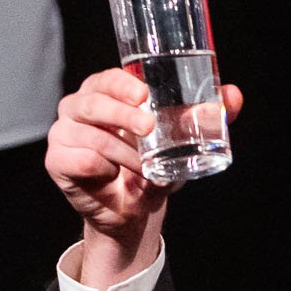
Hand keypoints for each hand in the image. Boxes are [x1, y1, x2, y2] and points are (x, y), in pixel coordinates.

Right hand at [44, 68, 244, 285]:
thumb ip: (205, 118)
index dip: (122, 83)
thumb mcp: (181, 143)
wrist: (133, 211)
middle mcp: (77, 109)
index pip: (106, 79)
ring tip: (143, 167)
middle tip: (148, 127)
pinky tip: (113, 176)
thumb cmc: (152, 167)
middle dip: (122, 114)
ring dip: (122, 153)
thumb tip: (234, 95)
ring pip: (90, 136)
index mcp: (103, 94)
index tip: (144, 95)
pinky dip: (101, 168)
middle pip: (92, 102)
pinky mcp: (57, 161)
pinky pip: (78, 159)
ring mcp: (64, 134)